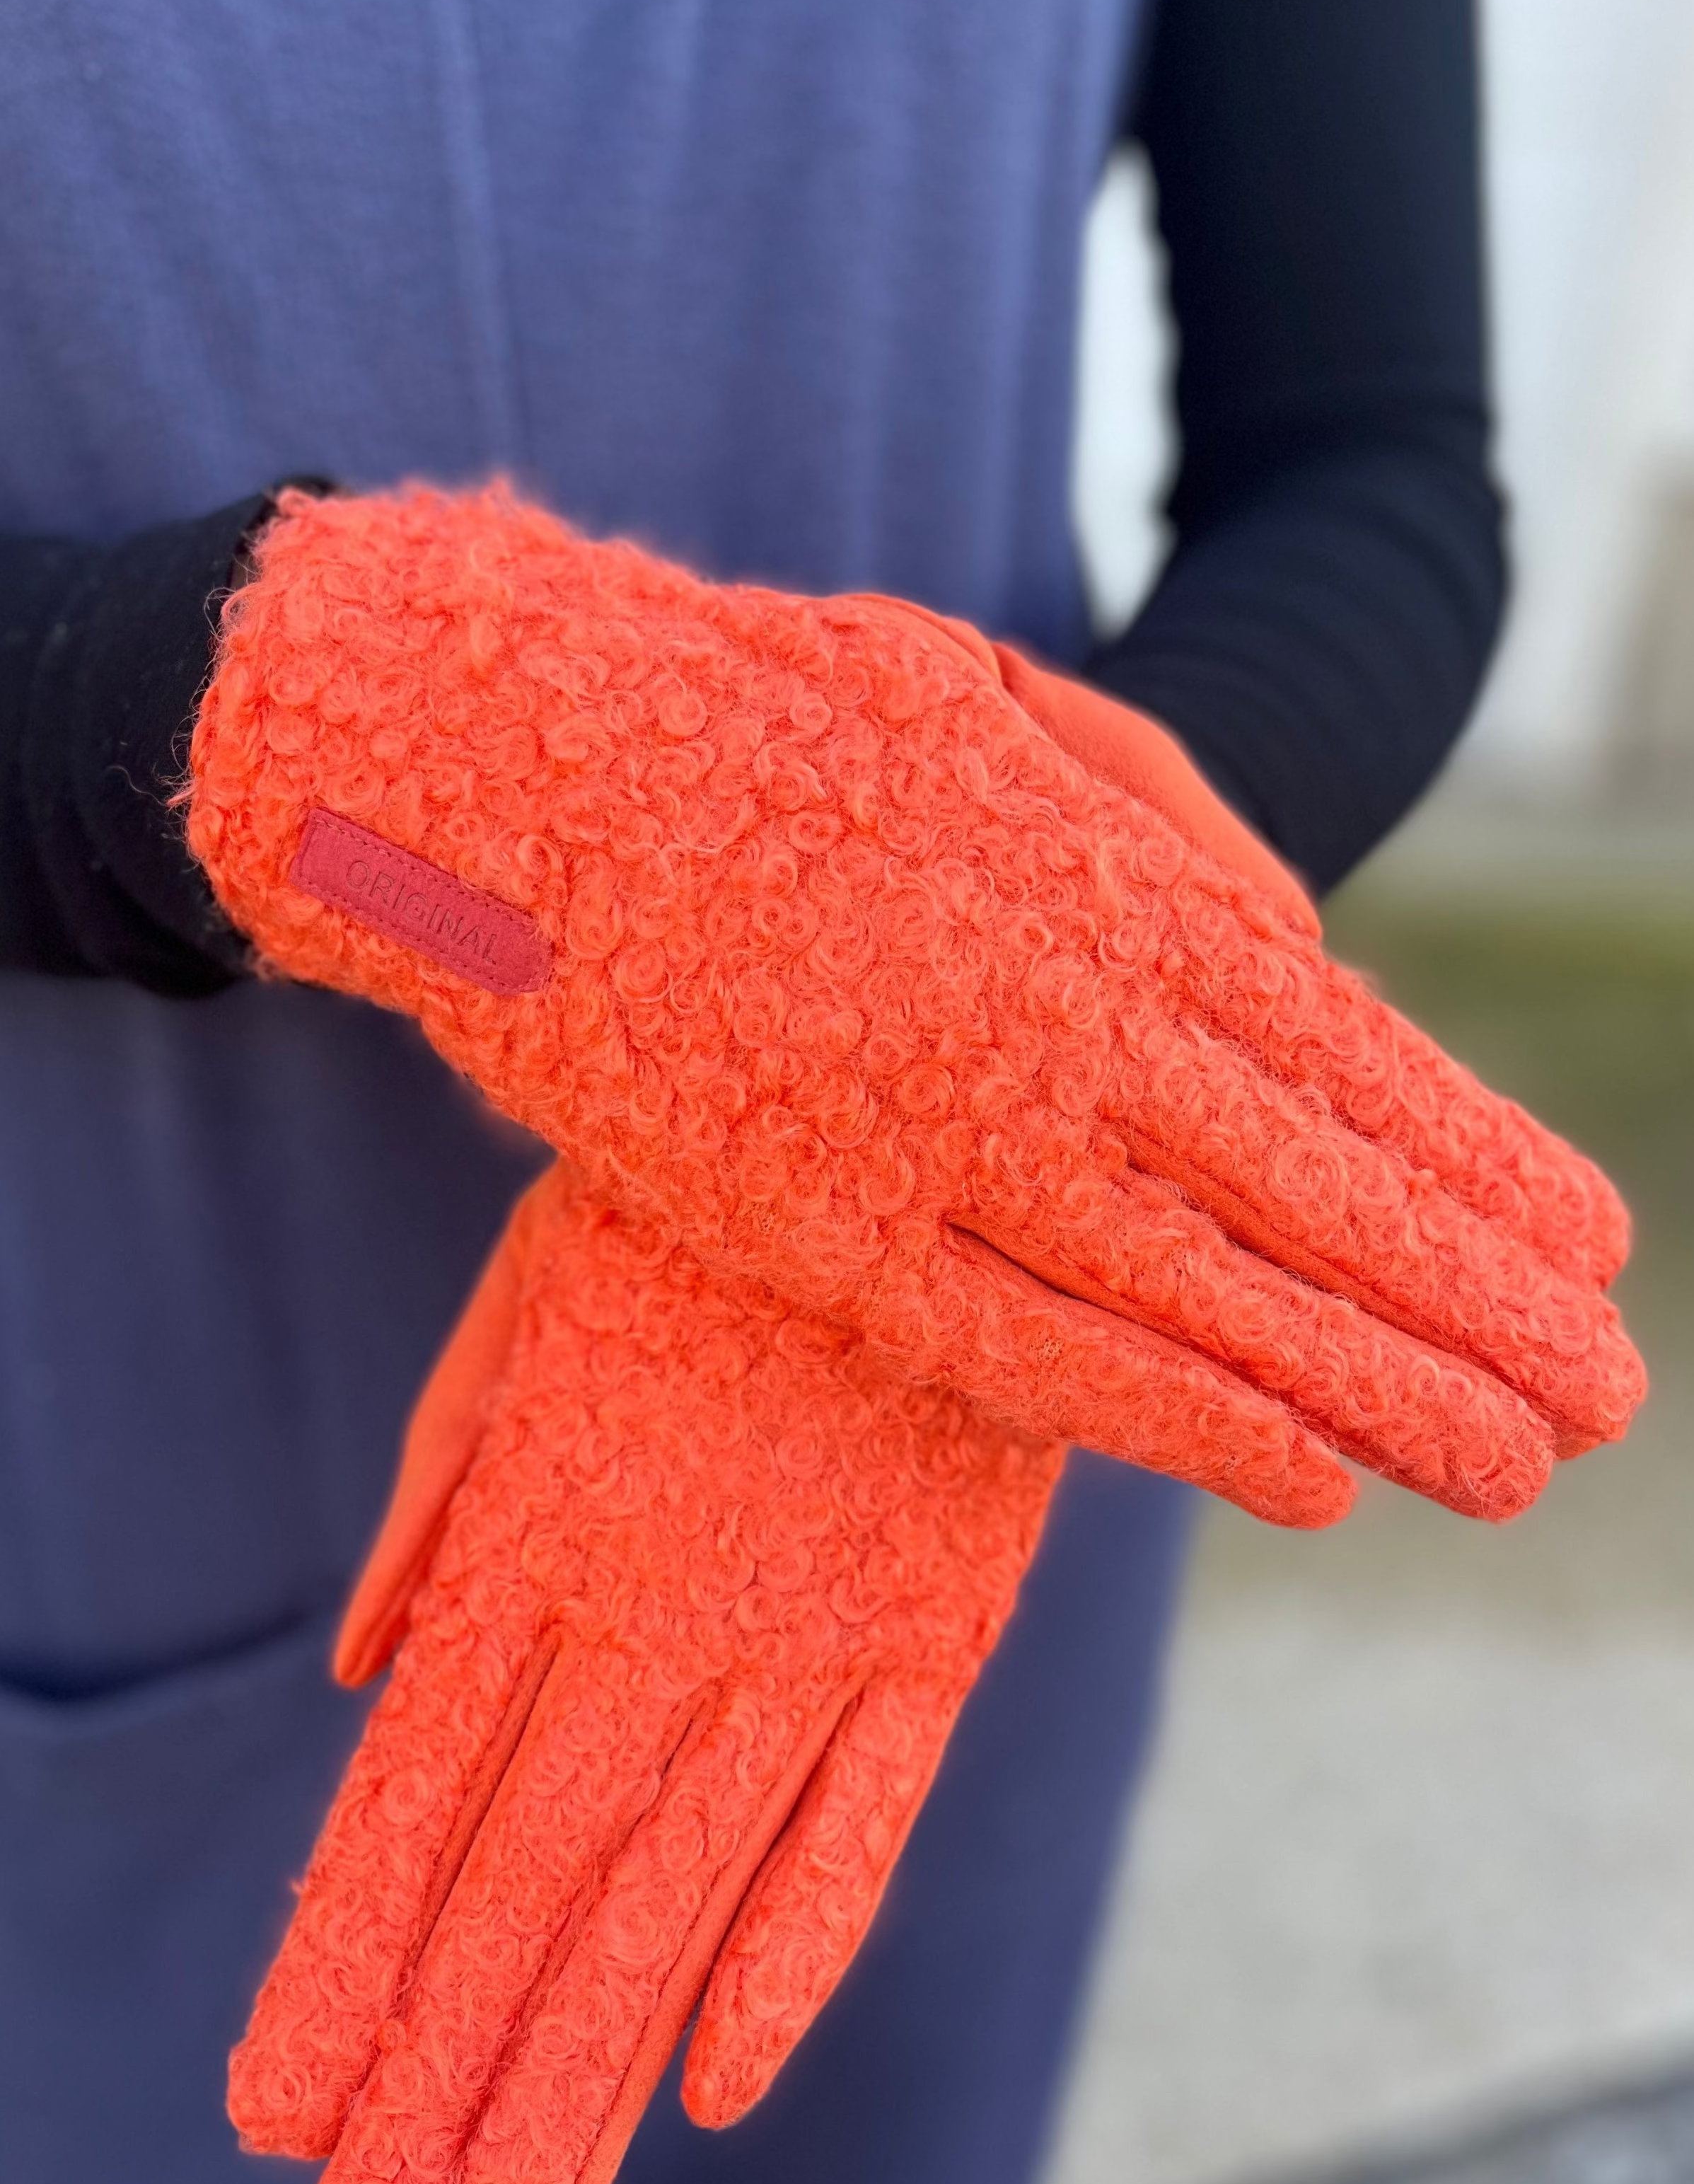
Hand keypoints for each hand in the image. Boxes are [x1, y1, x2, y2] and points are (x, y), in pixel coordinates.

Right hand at [188, 484, 1642, 1522]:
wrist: (531, 752)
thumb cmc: (773, 714)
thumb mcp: (1006, 706)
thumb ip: (1165, 833)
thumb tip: (1310, 955)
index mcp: (1106, 892)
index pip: (1342, 1061)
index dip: (1473, 1163)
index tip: (1590, 1248)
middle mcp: (1056, 1029)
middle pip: (1306, 1201)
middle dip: (1463, 1307)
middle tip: (1600, 1403)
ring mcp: (939, 1140)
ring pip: (1201, 1297)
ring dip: (1365, 1389)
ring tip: (1500, 1467)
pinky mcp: (819, 1229)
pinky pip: (1023, 1349)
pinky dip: (1173, 1418)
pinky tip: (1301, 1477)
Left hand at [227, 1165, 1062, 2183]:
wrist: (917, 1095)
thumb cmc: (691, 1210)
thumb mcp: (527, 1310)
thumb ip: (446, 1491)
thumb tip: (369, 1678)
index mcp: (548, 1519)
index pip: (423, 1791)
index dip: (353, 1956)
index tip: (290, 2107)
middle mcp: (669, 1598)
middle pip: (537, 1873)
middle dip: (453, 2062)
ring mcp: (815, 1619)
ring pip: (684, 1881)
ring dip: (597, 2059)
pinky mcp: (942, 1620)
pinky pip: (863, 1817)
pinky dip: (791, 1952)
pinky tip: (719, 2084)